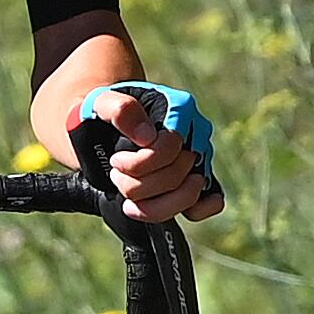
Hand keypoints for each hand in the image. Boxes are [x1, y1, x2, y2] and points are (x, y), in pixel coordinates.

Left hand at [77, 81, 225, 223]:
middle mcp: (193, 134)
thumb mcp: (101, 103)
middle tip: (116, 175)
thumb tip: (147, 137)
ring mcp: (196, 158)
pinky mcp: (195, 179)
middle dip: (137, 185)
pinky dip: (195, 210)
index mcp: (178, 109)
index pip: (170, 149)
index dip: (140, 164)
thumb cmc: (103, 114)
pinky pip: (213, 199)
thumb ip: (120, 110)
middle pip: (175, 177)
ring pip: (189, 195)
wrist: (100, 128)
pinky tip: (159, 207)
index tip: (115, 161)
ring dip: (151, 205)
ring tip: (128, 196)